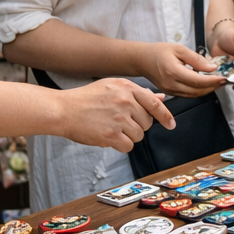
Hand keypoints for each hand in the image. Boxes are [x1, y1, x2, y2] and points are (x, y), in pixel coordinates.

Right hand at [58, 78, 174, 151]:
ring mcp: (118, 118)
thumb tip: (161, 97)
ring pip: (139, 135)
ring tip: (111, 128)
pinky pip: (128, 146)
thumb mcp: (113, 87)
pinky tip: (109, 137)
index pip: (154, 103)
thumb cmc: (86, 99)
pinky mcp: (111, 134)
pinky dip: (120, 145)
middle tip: (120, 123)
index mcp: (127, 87)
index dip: (165, 116)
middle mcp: (125, 101)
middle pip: (147, 122)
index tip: (171, 124)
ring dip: (128, 136)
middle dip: (138, 126)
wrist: (63, 109)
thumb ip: (138, 93)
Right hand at [140, 42, 226, 96]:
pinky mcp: (171, 93)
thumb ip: (196, 59)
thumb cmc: (159, 51)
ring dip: (207, 90)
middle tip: (223, 80)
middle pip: (197, 91)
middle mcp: (171, 84)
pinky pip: (188, 94)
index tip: (223, 78)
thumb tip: (212, 68)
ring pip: (194, 95)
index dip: (212, 81)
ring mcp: (170, 91)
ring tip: (216, 82)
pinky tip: (204, 83)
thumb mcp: (179, 49)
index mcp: (173, 72)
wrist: (142, 60)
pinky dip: (199, 90)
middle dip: (212, 87)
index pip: (197, 81)